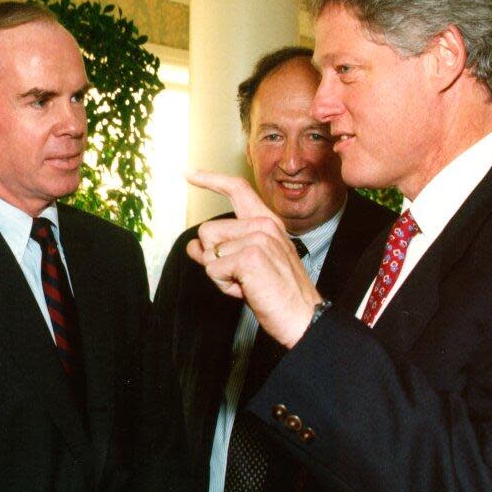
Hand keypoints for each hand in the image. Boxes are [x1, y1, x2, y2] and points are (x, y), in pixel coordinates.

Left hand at [185, 170, 322, 347]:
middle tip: (241, 277)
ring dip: (219, 275)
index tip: (189, 173)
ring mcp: (258, 238)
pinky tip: (247, 290)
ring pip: (207, 251)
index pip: (237, 189)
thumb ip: (221, 252)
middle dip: (213, 259)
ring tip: (247, 284)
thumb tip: (192, 246)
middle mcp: (264, 225)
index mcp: (267, 223)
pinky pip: (212, 269)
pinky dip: (223, 285)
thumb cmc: (278, 295)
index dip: (210, 179)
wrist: (302, 318)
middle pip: (208, 231)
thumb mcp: (246, 267)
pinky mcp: (250, 256)